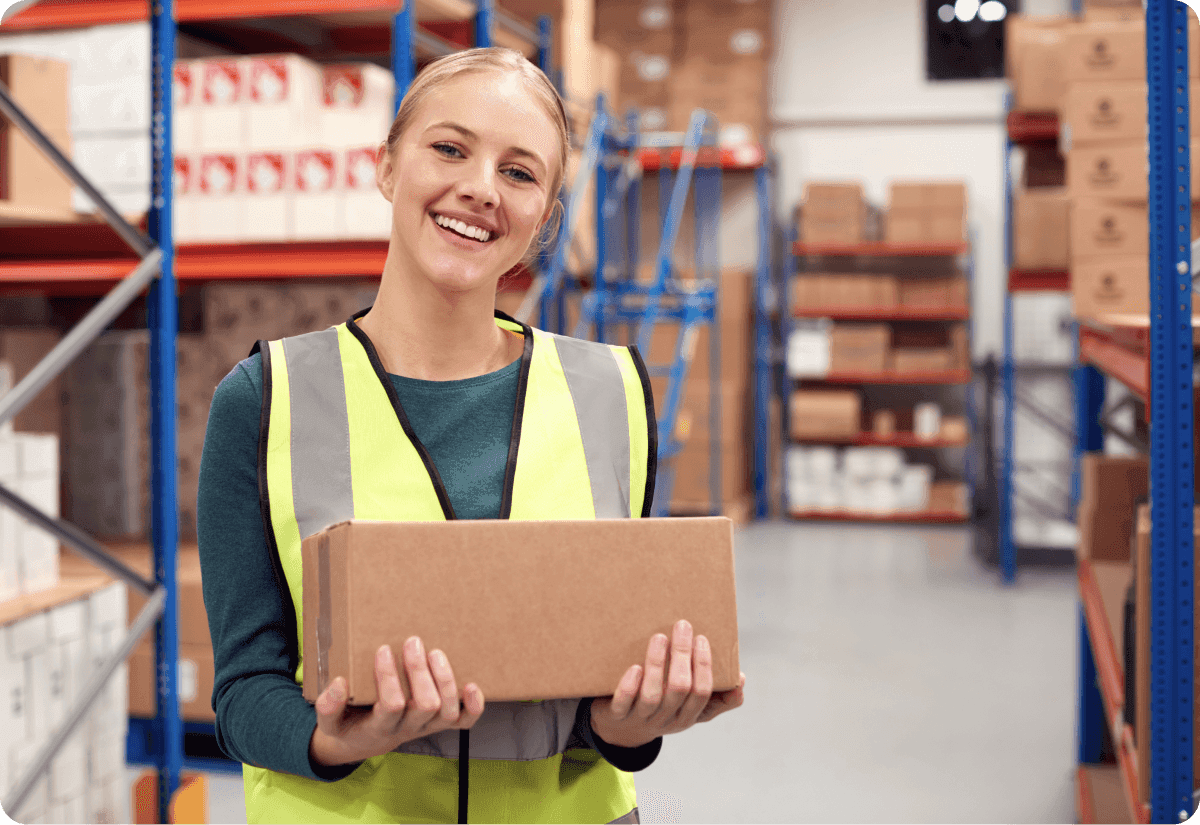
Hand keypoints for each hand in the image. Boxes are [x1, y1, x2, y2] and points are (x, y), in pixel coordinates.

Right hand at [309, 637, 484, 766]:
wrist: (363, 742)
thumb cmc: (349, 723)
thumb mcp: (330, 721)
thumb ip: (329, 706)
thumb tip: (339, 684)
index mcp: (379, 727)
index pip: (391, 705)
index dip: (390, 678)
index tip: (383, 650)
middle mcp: (408, 729)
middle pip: (425, 705)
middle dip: (420, 672)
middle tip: (412, 643)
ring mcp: (427, 727)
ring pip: (446, 711)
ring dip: (445, 680)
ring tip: (434, 653)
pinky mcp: (440, 723)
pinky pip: (464, 722)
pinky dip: (473, 706)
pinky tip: (472, 685)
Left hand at [589, 620, 745, 748]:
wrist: (621, 732)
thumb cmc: (661, 710)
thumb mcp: (690, 709)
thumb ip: (716, 697)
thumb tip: (741, 680)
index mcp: (687, 716)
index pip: (702, 692)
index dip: (704, 666)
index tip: (702, 638)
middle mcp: (666, 719)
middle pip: (680, 689)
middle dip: (683, 655)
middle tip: (683, 626)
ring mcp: (641, 719)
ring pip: (653, 695)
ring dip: (657, 664)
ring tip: (659, 637)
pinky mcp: (617, 716)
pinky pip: (623, 703)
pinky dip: (630, 686)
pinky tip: (634, 667)